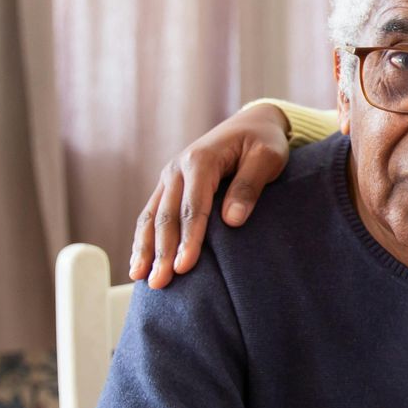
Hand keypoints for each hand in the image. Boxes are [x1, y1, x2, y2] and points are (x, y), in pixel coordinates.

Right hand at [131, 103, 291, 287]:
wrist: (251, 123)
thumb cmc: (264, 142)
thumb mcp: (267, 158)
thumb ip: (249, 186)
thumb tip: (232, 221)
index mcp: (201, 160)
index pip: (193, 207)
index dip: (188, 239)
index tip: (184, 267)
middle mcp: (177, 168)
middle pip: (167, 216)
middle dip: (162, 251)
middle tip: (160, 283)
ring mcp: (169, 177)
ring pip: (151, 216)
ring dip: (146, 248)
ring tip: (141, 278)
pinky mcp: (169, 186)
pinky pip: (151, 214)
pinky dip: (143, 238)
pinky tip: (139, 262)